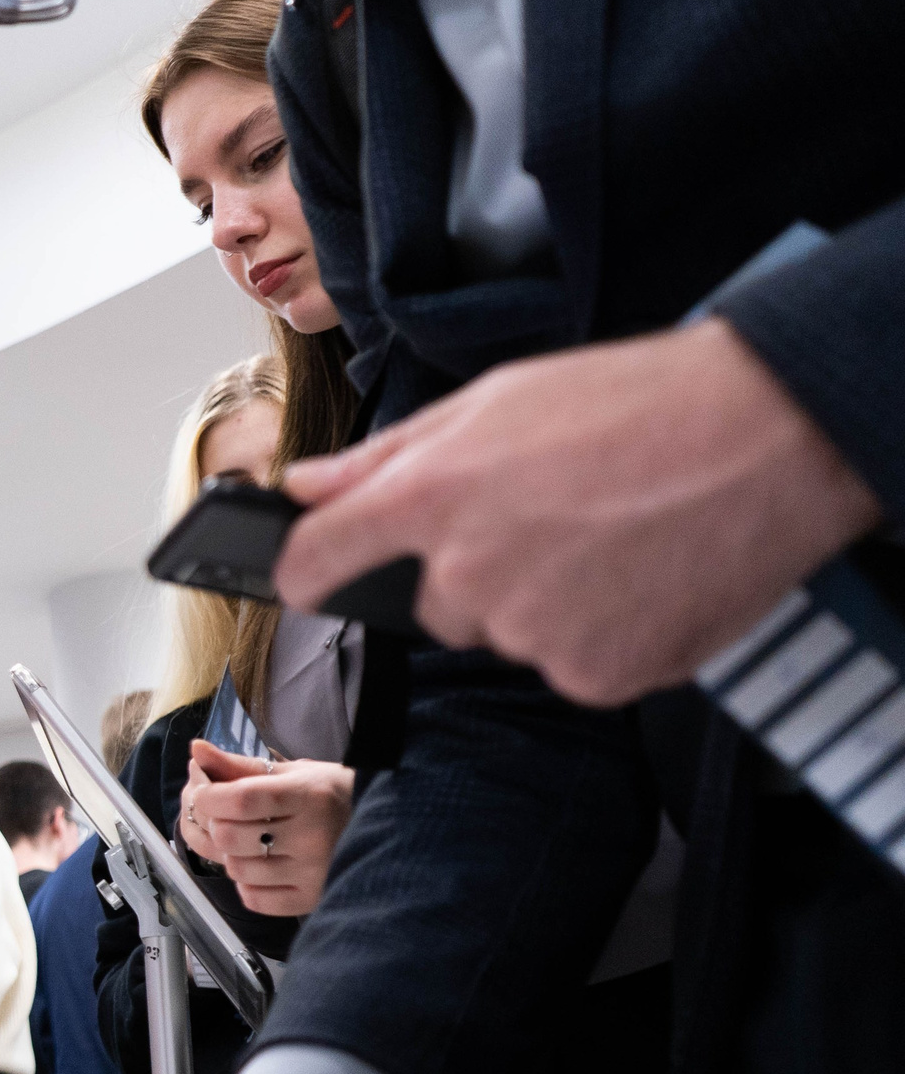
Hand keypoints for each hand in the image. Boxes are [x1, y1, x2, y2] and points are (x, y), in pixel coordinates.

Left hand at [178, 741, 352, 916]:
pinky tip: (260, 867)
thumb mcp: (294, 772)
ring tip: (247, 842)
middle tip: (224, 817)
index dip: (209, 797)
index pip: (239, 799)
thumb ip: (241, 765)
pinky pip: (256, 900)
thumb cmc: (332, 795)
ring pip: (237, 870)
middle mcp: (311, 836)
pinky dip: (246, 885)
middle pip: (230, 836)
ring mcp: (312, 872)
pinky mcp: (311, 899)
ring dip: (230, 855)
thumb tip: (197, 751)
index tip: (204, 793)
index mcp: (307, 795)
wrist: (386, 828)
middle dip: (215, 824)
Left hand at [278, 319, 879, 706]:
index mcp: (431, 496)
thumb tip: (306, 486)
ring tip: (613, 539)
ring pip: (509, 636)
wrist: (770, 435)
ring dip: (546, 603)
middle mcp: (469, 571)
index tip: (303, 580)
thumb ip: (390, 454)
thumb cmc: (639, 402)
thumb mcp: (497, 400)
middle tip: (556, 518)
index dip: (304, 571)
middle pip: (437, 606)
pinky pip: (572, 667)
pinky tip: (643, 579)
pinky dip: (603, 636)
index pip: (321, 555)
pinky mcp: (593, 674)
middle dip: (480, 572)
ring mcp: (532, 630)